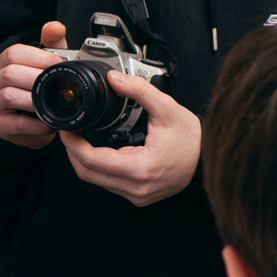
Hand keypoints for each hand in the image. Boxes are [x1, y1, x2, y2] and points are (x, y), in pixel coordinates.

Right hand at [0, 22, 69, 148]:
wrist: (32, 120)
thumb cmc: (39, 86)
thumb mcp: (47, 63)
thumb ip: (52, 43)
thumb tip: (55, 27)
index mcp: (6, 62)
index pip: (13, 53)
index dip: (38, 57)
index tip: (59, 64)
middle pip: (9, 73)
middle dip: (36, 78)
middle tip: (57, 85)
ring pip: (8, 96)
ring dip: (34, 100)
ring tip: (51, 104)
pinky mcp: (0, 125)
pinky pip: (15, 123)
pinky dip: (35, 124)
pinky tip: (48, 124)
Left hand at [59, 72, 200, 206]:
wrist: (210, 160)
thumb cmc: (192, 139)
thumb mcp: (167, 108)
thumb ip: (139, 90)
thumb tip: (114, 78)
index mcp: (140, 168)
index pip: (92, 161)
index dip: (73, 144)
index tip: (67, 128)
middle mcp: (137, 187)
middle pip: (88, 174)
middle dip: (73, 152)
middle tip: (69, 132)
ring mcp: (137, 196)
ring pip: (96, 181)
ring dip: (84, 161)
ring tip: (81, 139)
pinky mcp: (139, 197)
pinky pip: (109, 185)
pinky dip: (99, 169)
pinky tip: (99, 152)